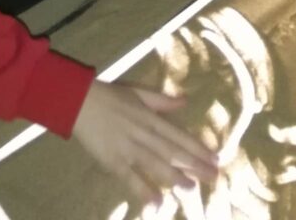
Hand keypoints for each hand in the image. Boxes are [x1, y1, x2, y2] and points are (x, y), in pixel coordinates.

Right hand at [72, 79, 218, 204]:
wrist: (80, 101)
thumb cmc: (110, 96)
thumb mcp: (139, 93)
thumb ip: (162, 101)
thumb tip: (185, 101)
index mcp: (150, 117)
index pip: (179, 135)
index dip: (198, 147)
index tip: (215, 158)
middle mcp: (143, 133)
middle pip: (172, 151)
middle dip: (194, 165)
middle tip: (213, 177)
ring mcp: (128, 148)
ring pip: (155, 164)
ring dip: (174, 176)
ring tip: (191, 188)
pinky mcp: (113, 160)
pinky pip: (130, 177)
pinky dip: (143, 189)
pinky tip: (155, 201)